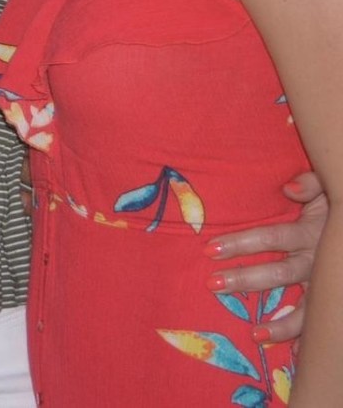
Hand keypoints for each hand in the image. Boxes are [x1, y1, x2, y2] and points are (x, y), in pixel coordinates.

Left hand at [207, 170, 327, 342]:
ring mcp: (327, 284)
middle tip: (214, 285)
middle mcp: (318, 261)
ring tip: (254, 334)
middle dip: (246, 280)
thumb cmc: (337, 208)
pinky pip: (322, 321)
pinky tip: (298, 356)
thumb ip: (312, 185)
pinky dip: (309, 339)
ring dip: (280, 324)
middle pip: (278, 273)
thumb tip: (289, 188)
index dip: (242, 243)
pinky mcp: (332, 299)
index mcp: (311, 233)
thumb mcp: (328, 191)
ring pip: (305, 307)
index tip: (210, 249)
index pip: (271, 238)